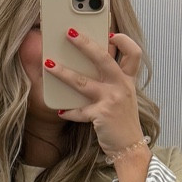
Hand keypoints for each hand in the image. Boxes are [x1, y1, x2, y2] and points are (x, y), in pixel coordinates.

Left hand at [45, 29, 144, 153]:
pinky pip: (79, 111)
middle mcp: (122, 86)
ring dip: (63, 72)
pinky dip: (69, 111)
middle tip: (69, 32)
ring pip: (83, 82)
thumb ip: (113, 80)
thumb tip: (89, 66)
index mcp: (128, 80)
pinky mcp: (101, 115)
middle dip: (85, 44)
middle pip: (103, 58)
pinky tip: (60, 110)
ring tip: (48, 64)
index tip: (111, 34)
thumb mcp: (124, 97)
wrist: (130, 148)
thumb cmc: (123, 121)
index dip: (123, 40)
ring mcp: (112, 100)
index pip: (133, 53)